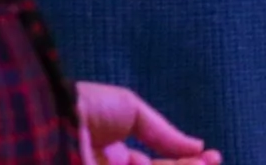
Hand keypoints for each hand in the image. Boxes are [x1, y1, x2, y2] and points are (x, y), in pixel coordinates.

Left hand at [76, 82, 219, 164]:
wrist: (54, 117)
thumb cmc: (85, 107)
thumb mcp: (130, 111)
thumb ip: (164, 133)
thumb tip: (198, 147)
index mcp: (112, 157)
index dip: (184, 163)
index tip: (211, 157)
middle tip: (210, 163)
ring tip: (203, 164)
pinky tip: (179, 162)